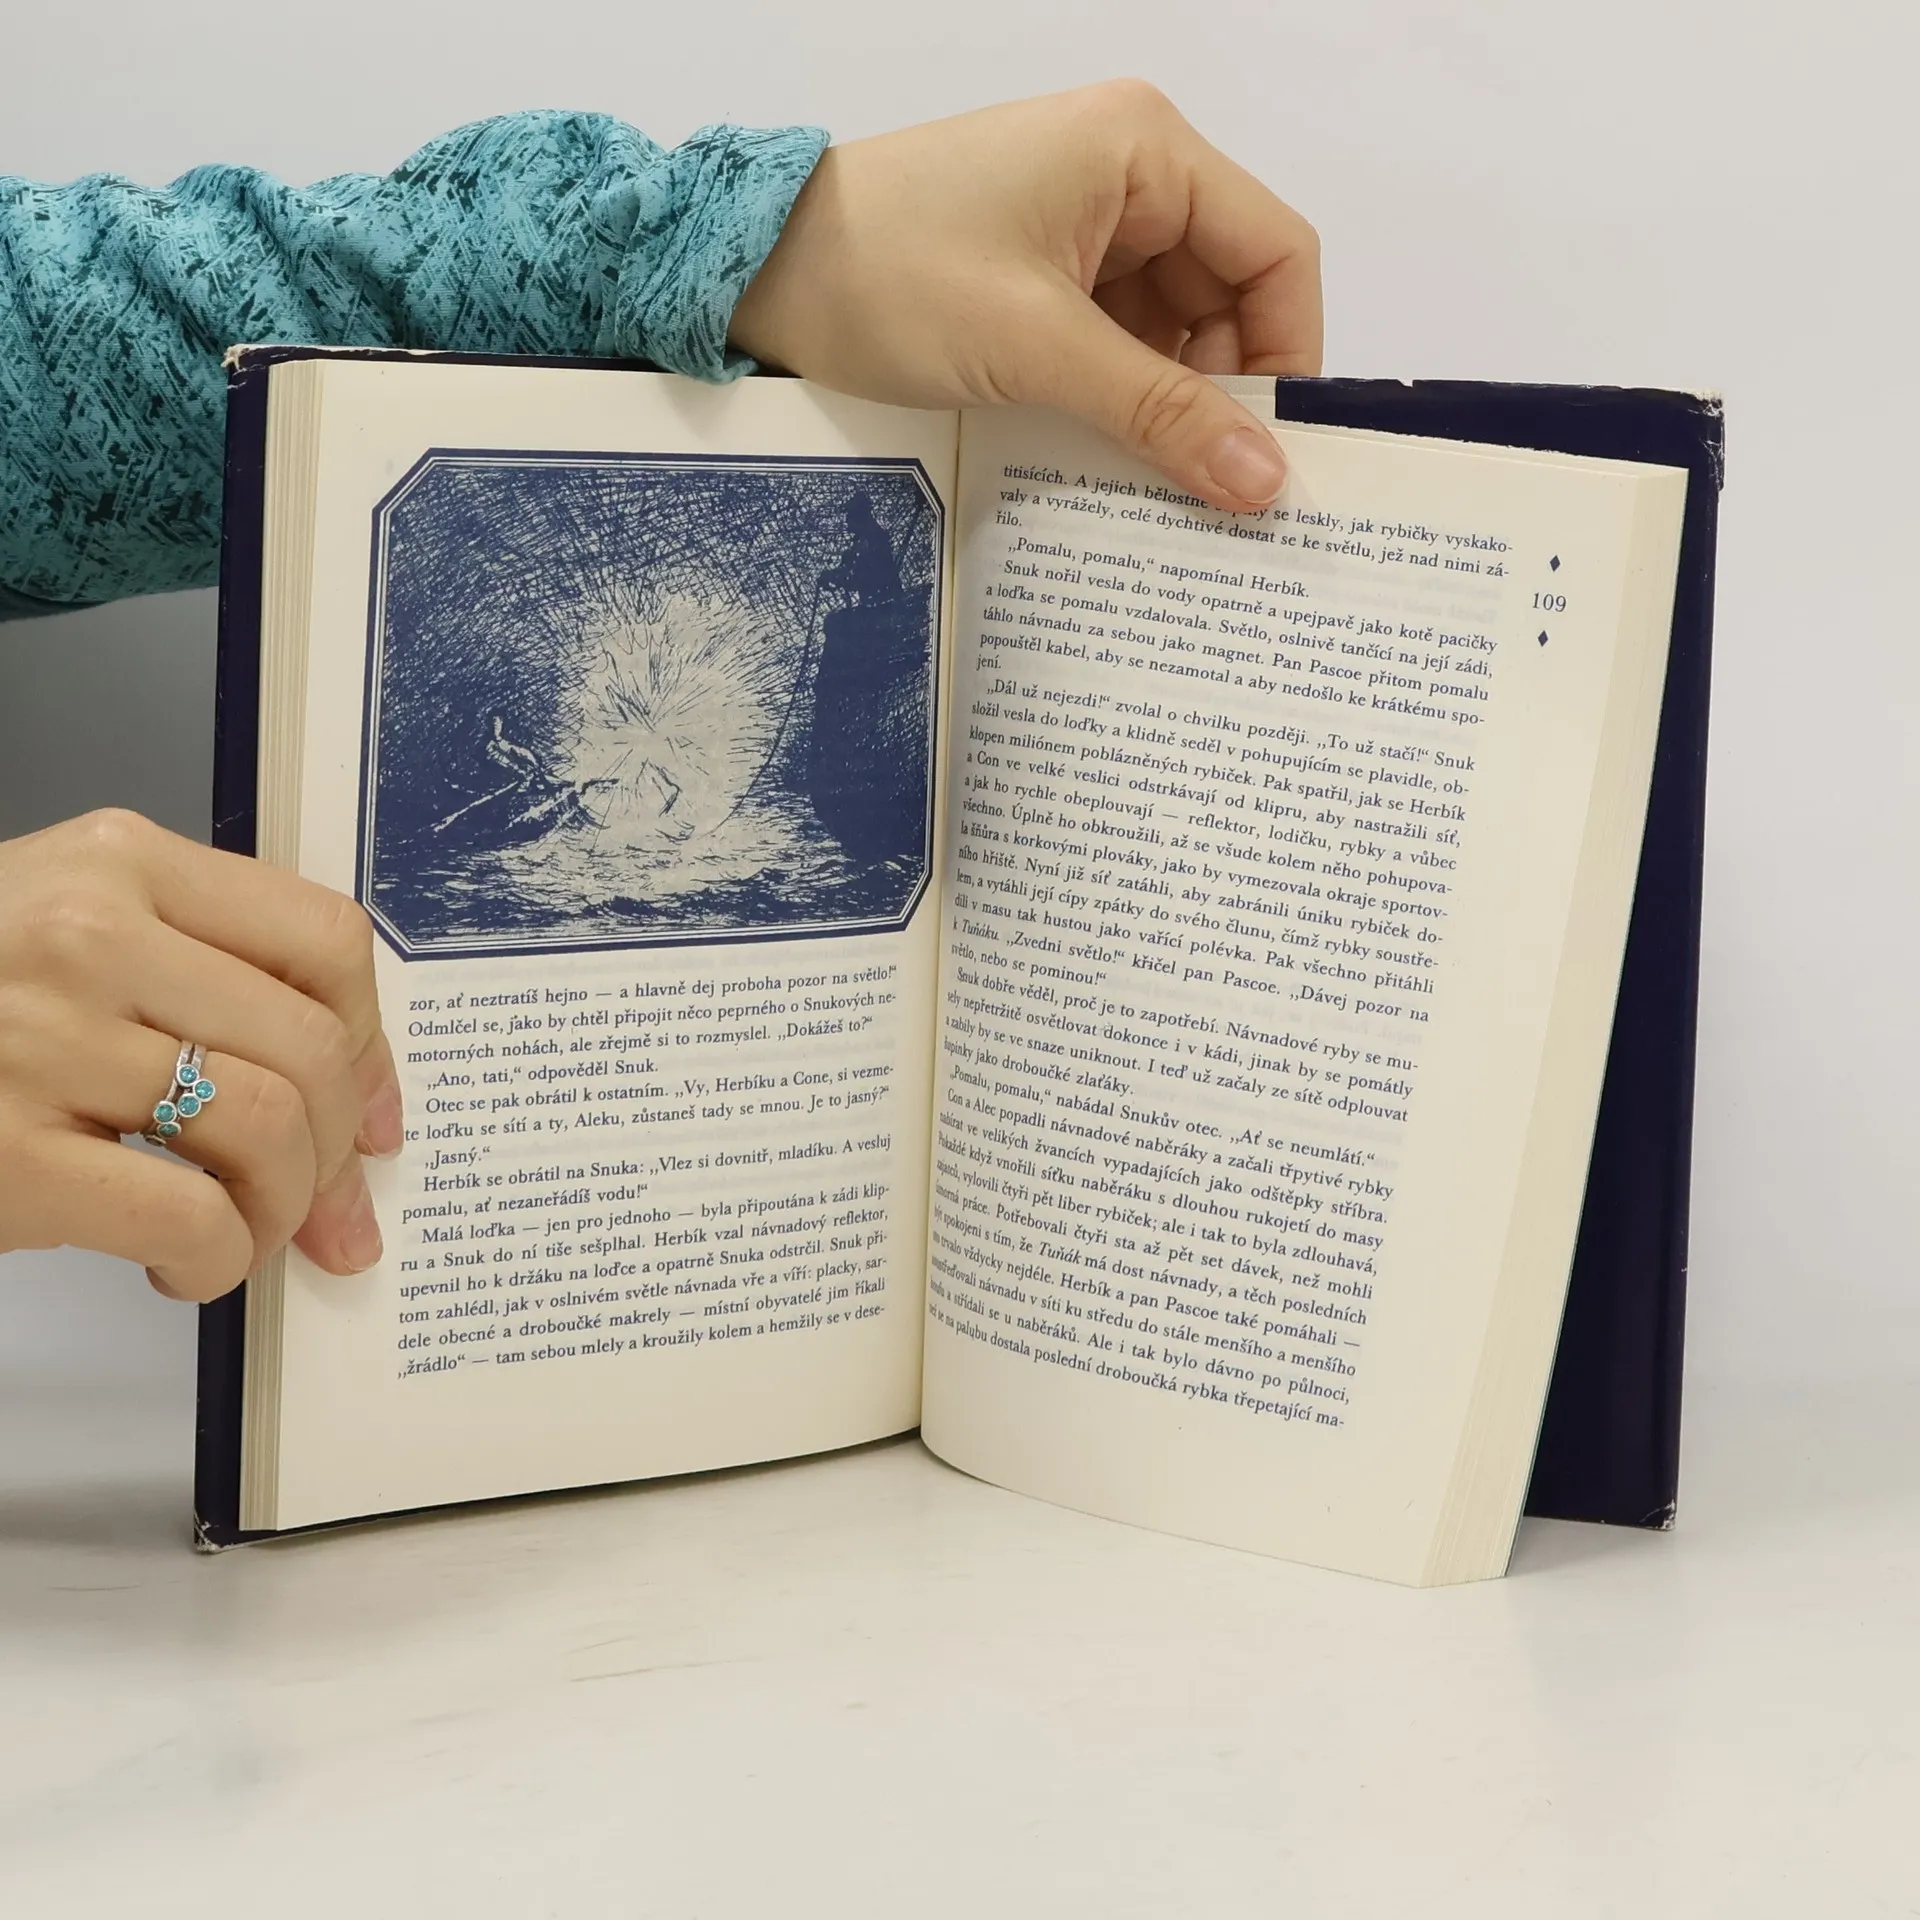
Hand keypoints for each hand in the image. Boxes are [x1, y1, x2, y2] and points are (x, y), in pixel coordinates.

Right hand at [0, 810, 400, 1300]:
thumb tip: (350, 1093)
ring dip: (280, 1211)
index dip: (377, 1045)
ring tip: (242, 1233)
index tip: (377, 1115)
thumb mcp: (66, 926)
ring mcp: (39, 1041)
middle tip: (323, 1207)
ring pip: (267, 1129)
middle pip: (311, 1048)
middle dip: (339, 1153)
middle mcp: (87, 934)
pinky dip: (218, 1260)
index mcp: (120, 862)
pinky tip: (185, 1266)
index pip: (324, 940)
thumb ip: (195, 968)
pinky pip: (189, 1215)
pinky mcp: (4, 1153)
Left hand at [730, 80, 1320, 513]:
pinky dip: (1120, 400)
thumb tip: (1265, 483)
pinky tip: (1111, 459)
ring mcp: (1084, 225)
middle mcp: (1129, 174)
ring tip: (1159, 489)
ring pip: (1173, 331)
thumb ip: (1159, 413)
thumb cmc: (893, 278)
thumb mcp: (1037, 349)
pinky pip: (1116, 342)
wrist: (758, 274)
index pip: (1276, 252)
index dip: (1287, 356)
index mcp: (1145, 150)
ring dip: (1168, 407)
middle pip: (1229, 297)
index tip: (1274, 456)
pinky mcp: (1043, 273)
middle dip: (1223, 394)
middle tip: (1215, 496)